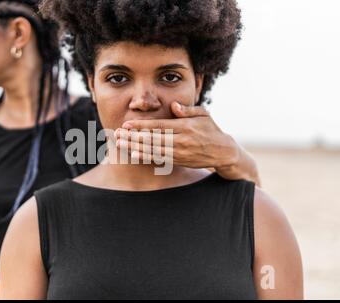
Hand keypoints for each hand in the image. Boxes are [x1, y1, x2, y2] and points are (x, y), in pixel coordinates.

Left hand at [115, 101, 260, 184]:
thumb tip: (174, 106)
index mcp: (185, 127)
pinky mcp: (178, 161)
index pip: (159, 126)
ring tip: (120, 145)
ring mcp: (179, 153)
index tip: (127, 125)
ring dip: (135, 148)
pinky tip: (134, 155)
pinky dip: (146, 157)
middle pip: (153, 139)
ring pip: (153, 150)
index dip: (142, 126)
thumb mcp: (204, 114)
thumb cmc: (211, 129)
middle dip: (133, 137)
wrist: (222, 152)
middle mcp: (181, 141)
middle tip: (117, 135)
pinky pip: (159, 159)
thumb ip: (188, 110)